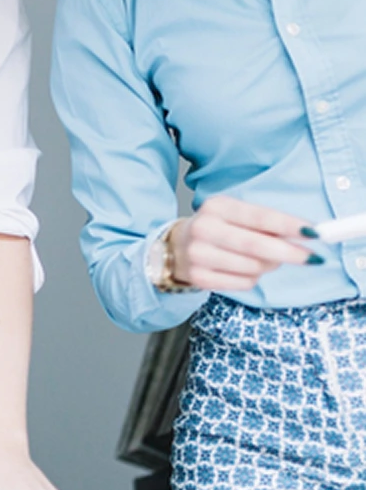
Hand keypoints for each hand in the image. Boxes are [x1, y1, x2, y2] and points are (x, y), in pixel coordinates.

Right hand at [169, 195, 316, 290]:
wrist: (176, 247)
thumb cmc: (216, 229)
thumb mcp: (236, 215)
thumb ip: (266, 223)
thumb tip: (304, 234)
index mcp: (217, 207)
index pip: (260, 216)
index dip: (289, 226)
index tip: (313, 233)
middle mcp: (204, 228)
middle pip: (257, 246)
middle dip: (290, 253)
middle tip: (312, 258)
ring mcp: (199, 255)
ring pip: (253, 267)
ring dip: (268, 266)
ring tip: (263, 259)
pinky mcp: (199, 278)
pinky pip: (243, 283)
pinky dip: (252, 278)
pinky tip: (243, 269)